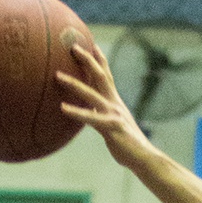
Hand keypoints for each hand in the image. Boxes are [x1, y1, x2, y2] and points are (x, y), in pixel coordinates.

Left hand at [57, 42, 149, 164]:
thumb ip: (102, 116)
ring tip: (57, 75)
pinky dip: (76, 112)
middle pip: (100, 75)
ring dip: (74, 83)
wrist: (144, 158)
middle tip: (73, 46)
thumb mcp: (114, 126)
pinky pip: (91, 118)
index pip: (107, 75)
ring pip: (91, 94)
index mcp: (115, 102)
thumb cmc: (128, 146)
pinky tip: (63, 108)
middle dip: (87, 59)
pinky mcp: (111, 128)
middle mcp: (114, 103)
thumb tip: (92, 113)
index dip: (99, 59)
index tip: (90, 44)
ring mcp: (113, 114)